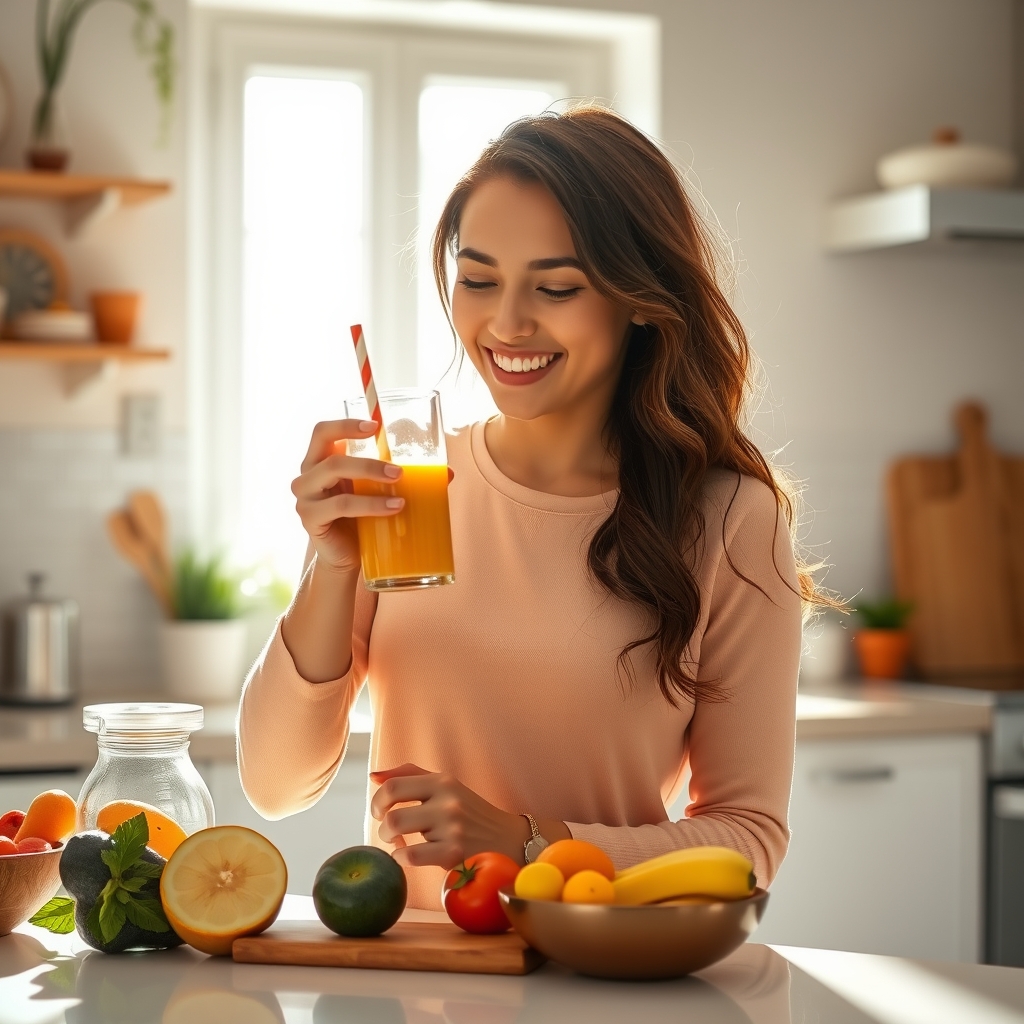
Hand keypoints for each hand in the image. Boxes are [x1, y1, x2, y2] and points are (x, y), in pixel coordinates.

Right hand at [291, 419, 403, 574]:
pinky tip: (392, 509)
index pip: (323, 432)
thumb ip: (403, 478)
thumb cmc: (361, 519)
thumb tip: (447, 473)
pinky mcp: (311, 519)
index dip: (345, 424)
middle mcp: (307, 476)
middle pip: (332, 454)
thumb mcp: (377, 492)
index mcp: (319, 461)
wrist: (346, 557)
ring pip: (334, 474)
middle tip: (399, 470)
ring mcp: (305, 498)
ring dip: (370, 475)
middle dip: (369, 459)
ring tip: (399, 485)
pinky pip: (340, 505)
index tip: (375, 426)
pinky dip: (369, 505)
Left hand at [370, 764, 529, 869]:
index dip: (377, 801)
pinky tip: (408, 857)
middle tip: (389, 832)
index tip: (379, 811)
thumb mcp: (446, 786)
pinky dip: (401, 858)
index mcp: (443, 781)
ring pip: (398, 832)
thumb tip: (373, 776)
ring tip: (398, 843)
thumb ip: (410, 776)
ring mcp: (452, 826)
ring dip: (390, 842)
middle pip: (391, 813)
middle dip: (381, 826)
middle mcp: (447, 800)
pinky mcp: (455, 853)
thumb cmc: (469, 813)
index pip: (393, 786)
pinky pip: (411, 856)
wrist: (508, 840)